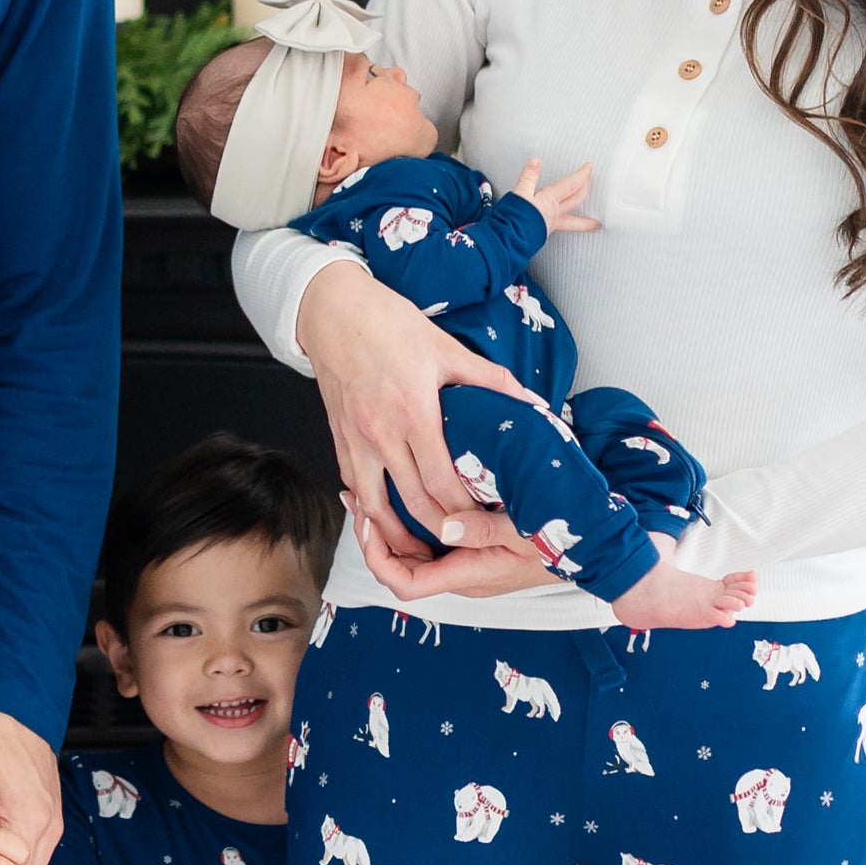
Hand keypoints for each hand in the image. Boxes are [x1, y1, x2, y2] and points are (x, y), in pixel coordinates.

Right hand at [294, 262, 537, 573]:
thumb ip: (491, 381)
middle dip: (442, 532)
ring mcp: (356, 441)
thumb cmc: (389, 325)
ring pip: (377, 509)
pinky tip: (389, 522)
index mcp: (414, 412)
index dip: (467, 511)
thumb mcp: (447, 348)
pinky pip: (356, 489)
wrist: (333, 311)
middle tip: (467, 544)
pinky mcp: (339, 441)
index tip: (489, 520)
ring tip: (425, 553)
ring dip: (400, 537)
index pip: (444, 482)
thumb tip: (533, 404)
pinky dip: (372, 513)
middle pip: (414, 504)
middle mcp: (382, 434)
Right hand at [511, 157, 600, 233]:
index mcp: (550, 200)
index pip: (571, 184)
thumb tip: (535, 161)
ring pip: (574, 221)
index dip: (582, 174)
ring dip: (586, 221)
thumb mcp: (520, 193)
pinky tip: (567, 229)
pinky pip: (563, 229)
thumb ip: (528, 177)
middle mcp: (554, 212)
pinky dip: (570, 228)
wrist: (509, 239)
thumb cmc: (514, 218)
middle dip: (585, 189)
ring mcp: (551, 224)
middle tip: (592, 182)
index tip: (590, 167)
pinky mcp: (544, 233)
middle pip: (576, 199)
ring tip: (596, 225)